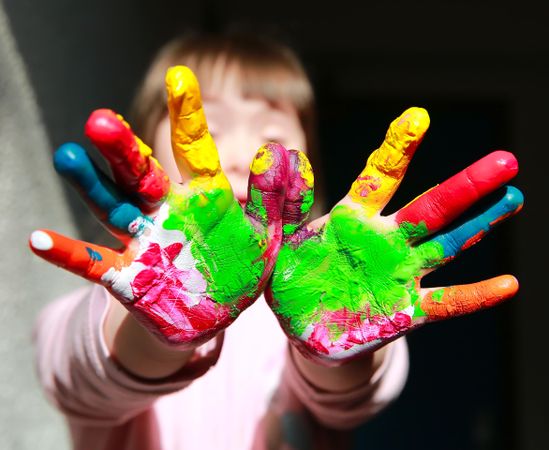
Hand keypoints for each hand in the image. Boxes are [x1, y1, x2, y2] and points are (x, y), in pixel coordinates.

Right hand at [30, 66, 288, 347]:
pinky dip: (70, 254)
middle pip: (142, 174)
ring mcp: (145, 242)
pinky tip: (39, 239)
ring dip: (91, 185)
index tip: (179, 78)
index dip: (188, 116)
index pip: (194, 150)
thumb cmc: (240, 268)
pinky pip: (95, 265)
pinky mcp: (130, 278)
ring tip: (69, 157)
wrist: (213, 314)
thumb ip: (277, 198)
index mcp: (205, 198)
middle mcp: (168, 212)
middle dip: (124, 150)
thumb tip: (281, 151)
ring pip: (114, 207)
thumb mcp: (267, 234)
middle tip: (100, 120)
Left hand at [266, 107, 522, 365]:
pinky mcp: (405, 311)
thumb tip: (278, 153)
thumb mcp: (279, 239)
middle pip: (430, 207)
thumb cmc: (293, 277)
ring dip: (480, 225)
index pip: (381, 176)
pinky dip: (475, 296)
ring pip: (447, 244)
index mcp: (354, 219)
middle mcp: (385, 241)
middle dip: (465, 185)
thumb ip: (282, 203)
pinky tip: (508, 284)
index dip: (398, 148)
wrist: (303, 327)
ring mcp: (400, 274)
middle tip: (504, 160)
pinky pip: (446, 303)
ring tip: (513, 198)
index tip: (418, 116)